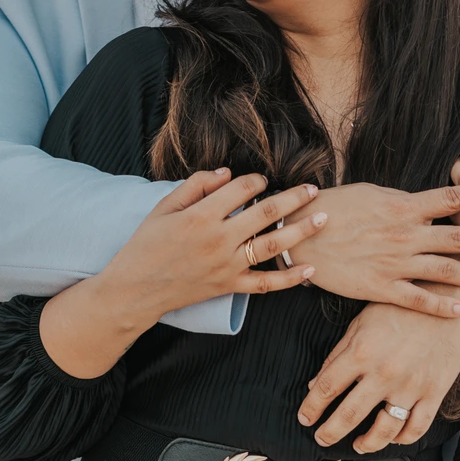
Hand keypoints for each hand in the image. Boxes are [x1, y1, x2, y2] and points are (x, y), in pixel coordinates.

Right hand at [40, 171, 324, 377]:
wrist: (136, 289)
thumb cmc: (147, 243)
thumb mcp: (164, 206)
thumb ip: (196, 185)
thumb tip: (227, 172)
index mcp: (202, 215)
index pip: (241, 189)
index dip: (256, 179)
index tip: (262, 179)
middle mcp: (219, 239)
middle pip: (265, 213)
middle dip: (293, 198)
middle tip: (314, 188)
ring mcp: (227, 266)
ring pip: (272, 245)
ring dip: (301, 231)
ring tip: (323, 218)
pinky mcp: (230, 287)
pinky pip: (265, 284)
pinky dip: (290, 278)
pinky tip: (311, 270)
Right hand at [285, 179, 459, 314]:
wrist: (301, 235)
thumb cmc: (336, 208)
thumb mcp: (372, 195)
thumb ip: (403, 202)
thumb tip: (427, 202)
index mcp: (403, 206)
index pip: (450, 197)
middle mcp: (405, 234)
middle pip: (458, 235)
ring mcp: (395, 262)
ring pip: (444, 270)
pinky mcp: (381, 287)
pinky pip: (417, 298)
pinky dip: (441, 304)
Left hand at [296, 293, 459, 451]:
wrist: (445, 299)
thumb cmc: (399, 307)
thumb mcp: (362, 322)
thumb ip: (338, 353)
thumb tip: (315, 383)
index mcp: (361, 351)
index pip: (327, 388)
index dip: (311, 407)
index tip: (304, 418)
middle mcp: (383, 372)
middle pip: (349, 415)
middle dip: (330, 432)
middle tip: (321, 438)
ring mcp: (410, 385)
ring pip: (384, 430)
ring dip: (367, 444)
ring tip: (358, 444)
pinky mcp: (434, 392)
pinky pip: (416, 427)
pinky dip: (402, 439)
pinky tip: (393, 438)